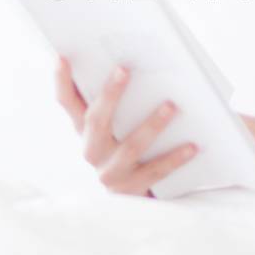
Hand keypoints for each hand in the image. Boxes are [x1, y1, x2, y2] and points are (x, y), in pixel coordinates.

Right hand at [52, 57, 199, 197]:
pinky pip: (156, 170)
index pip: (67, 103)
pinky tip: (192, 145)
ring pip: (131, 147)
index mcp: (84, 131)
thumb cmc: (124, 148)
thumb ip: (115, 103)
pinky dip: (175, 158)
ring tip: (171, 105)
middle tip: (124, 69)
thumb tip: (130, 65)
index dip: (62, 81)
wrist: (130, 197)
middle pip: (96, 122)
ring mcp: (110, 173)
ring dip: (152, 125)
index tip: (63, 57)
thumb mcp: (112, 128)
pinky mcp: (132, 189)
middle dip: (109, 95)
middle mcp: (92, 151)